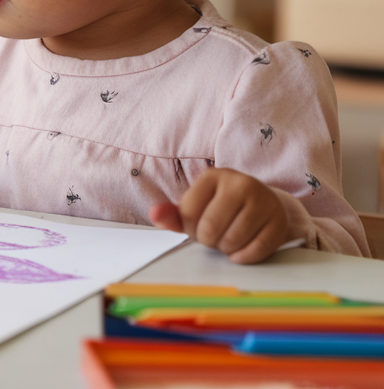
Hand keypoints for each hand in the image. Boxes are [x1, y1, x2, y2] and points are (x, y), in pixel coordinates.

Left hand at [149, 168, 290, 263]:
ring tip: (227, 239)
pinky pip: (256, 250)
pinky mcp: (279, 221)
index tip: (197, 225)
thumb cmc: (221, 207)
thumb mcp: (195, 205)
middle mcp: (241, 183)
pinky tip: (241, 249)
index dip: (189, 228)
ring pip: (232, 241)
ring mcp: (264, 201)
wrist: (262, 204)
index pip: (188, 213)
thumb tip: (155, 214)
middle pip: (210, 229)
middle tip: (213, 235)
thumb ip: (172, 214)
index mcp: (213, 176)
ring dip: (225, 249)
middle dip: (207, 240)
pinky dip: (244, 257)